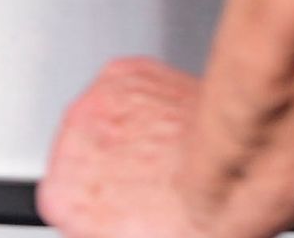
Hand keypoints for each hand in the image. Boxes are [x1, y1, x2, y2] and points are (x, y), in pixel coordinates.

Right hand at [41, 58, 208, 237]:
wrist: (230, 179)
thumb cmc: (189, 218)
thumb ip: (99, 221)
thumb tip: (109, 213)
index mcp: (63, 194)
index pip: (62, 196)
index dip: (95, 200)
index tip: (116, 205)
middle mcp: (71, 141)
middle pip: (79, 152)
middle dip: (108, 162)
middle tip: (146, 179)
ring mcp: (95, 101)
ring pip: (100, 116)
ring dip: (123, 130)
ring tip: (161, 152)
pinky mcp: (122, 72)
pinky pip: (125, 88)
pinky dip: (142, 101)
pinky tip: (166, 124)